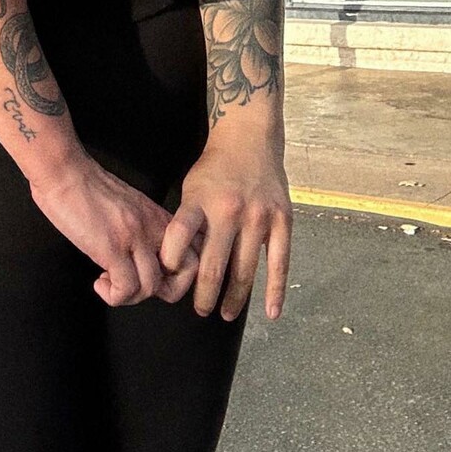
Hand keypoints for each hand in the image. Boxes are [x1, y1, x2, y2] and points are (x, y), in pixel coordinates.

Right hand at [30, 154, 201, 307]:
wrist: (63, 171)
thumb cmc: (85, 187)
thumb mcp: (127, 206)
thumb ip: (141, 228)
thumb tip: (140, 258)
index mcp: (157, 215)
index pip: (194, 248)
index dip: (179, 270)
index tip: (153, 273)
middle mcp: (152, 225)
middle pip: (189, 271)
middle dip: (165, 289)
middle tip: (138, 285)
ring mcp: (134, 236)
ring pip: (152, 287)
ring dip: (130, 296)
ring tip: (110, 283)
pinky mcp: (111, 247)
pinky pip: (125, 289)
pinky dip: (112, 295)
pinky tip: (100, 283)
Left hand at [159, 129, 293, 322]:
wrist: (248, 137)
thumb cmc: (215, 168)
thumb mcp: (191, 188)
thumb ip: (187, 223)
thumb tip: (178, 264)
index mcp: (200, 202)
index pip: (180, 238)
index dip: (171, 263)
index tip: (168, 278)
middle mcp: (229, 211)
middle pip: (214, 266)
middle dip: (205, 296)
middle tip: (201, 311)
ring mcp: (258, 217)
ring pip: (245, 270)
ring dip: (234, 299)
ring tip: (225, 314)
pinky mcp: (282, 220)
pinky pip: (279, 262)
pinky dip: (275, 290)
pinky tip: (271, 312)